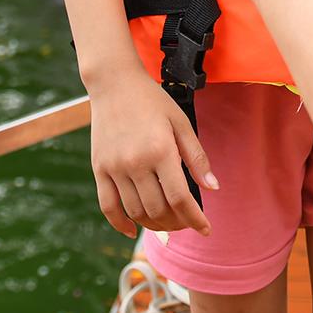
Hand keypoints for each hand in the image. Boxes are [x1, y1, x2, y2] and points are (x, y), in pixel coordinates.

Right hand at [87, 71, 217, 237]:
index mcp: (160, 150)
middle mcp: (135, 162)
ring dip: (153, 224)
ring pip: (135, 211)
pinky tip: (132, 230)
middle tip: (186, 222)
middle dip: (177, 223)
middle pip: (158, 209)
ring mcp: (114, 167)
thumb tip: (213, 188)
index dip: (195, 219)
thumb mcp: (181, 122)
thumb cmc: (152, 100)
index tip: (205, 230)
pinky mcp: (99, 168)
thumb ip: (197, 157)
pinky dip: (120, 223)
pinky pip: (107, 206)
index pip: (180, 198)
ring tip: (167, 222)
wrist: (114, 82)